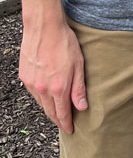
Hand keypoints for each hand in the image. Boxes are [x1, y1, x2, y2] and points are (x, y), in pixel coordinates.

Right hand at [19, 15, 87, 132]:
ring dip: (49, 108)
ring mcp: (31, 83)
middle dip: (58, 119)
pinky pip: (33, 92)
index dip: (66, 123)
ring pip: (41, 103)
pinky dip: (41, 96)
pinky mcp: (24, 76)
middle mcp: (42, 89)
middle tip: (64, 123)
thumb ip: (79, 88)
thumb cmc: (64, 42)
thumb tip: (82, 107)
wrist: (44, 27)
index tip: (70, 130)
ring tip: (57, 110)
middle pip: (50, 111)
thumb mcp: (79, 64)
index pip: (61, 113)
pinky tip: (47, 94)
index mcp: (58, 87)